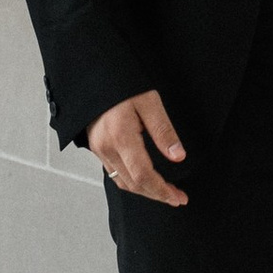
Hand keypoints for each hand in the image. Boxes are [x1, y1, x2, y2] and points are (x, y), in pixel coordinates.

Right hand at [88, 89, 187, 206]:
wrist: (95, 74)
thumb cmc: (122, 83)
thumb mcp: (149, 101)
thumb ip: (163, 131)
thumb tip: (178, 156)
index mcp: (120, 137)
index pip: (143, 176)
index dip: (162, 191)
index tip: (178, 197)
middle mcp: (106, 147)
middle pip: (133, 184)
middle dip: (157, 195)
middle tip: (176, 198)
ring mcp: (99, 149)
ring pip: (122, 182)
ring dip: (144, 191)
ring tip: (164, 192)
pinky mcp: (96, 146)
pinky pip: (114, 173)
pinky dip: (131, 182)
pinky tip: (143, 179)